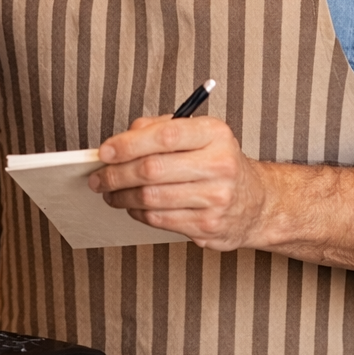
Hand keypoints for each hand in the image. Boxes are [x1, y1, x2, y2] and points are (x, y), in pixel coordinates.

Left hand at [88, 115, 269, 250]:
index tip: (104, 151)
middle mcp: (219, 164)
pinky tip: (132, 206)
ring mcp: (216, 199)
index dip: (129, 144)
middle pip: (153, 169)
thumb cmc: (217, 161)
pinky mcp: (208, 227)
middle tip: (97, 177)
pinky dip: (138, 213)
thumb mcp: (197, 133)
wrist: (255, 202)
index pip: (165, 136)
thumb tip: (120, 141)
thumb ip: (159, 128)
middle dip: (116, 174)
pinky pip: (160, 220)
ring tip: (109, 192)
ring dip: (122, 196)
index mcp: (214, 133)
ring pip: (152, 198)